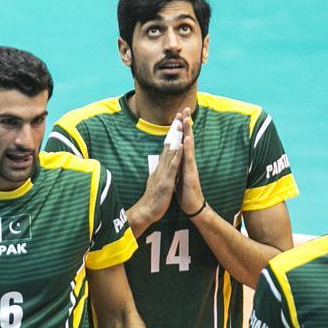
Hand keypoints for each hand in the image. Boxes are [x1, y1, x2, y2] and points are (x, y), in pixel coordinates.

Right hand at [129, 116, 183, 232]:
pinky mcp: (166, 181)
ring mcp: (163, 173)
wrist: (146, 212)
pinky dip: (177, 155)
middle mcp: (161, 167)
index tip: (176, 123)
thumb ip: (158, 173)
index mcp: (160, 168)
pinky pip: (173, 166)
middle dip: (174, 131)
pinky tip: (181, 146)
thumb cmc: (152, 200)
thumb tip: (159, 166)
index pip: (167, 149)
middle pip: (169, 146)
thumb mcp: (156, 183)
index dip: (172, 135)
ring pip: (171, 152)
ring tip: (181, 124)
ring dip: (176, 138)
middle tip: (178, 116)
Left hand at [176, 109, 204, 216]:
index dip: (180, 129)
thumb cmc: (185, 192)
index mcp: (184, 161)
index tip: (178, 115)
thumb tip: (174, 157)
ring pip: (189, 145)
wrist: (193, 206)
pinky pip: (188, 158)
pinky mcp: (191, 173)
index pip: (182, 141)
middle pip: (187, 139)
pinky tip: (187, 139)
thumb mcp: (179, 175)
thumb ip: (177, 165)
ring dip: (188, 131)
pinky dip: (188, 148)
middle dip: (186, 124)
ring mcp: (190, 166)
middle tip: (185, 109)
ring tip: (187, 118)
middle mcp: (188, 161)